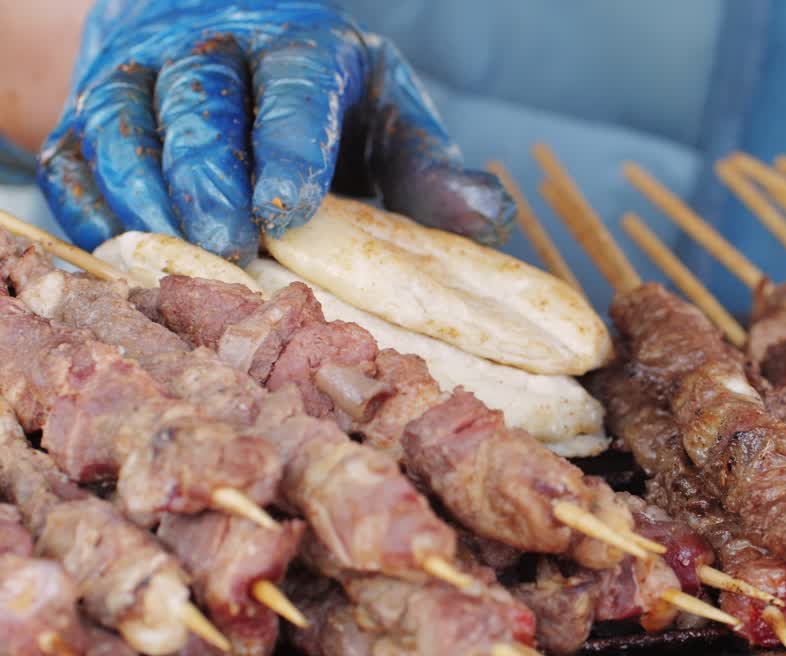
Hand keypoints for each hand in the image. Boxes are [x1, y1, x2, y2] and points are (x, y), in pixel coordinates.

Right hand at [38, 0, 513, 262]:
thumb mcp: (390, 125)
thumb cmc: (329, 111)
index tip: (290, 209)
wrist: (223, 48)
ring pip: (124, 120)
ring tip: (171, 255)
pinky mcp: (90, 110)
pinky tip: (121, 253)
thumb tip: (490, 217)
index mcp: (301, 51)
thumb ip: (433, 173)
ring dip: (143, 191)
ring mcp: (144, 77)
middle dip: (208, 173)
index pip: (294, 86)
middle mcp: (214, 51)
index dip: (289, 144)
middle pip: (200, 99)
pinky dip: (89, 204)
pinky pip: (74, 153)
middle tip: (224, 242)